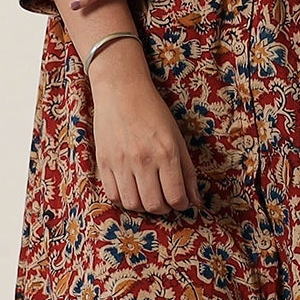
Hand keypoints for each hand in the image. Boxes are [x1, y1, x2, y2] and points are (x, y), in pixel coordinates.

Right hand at [88, 53, 202, 212]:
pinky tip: (131, 190)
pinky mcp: (104, 162)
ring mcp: (121, 162)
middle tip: (165, 200)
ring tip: (148, 196)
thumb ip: (187, 171)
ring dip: (143, 206)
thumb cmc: (153, 112)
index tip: (181, 202)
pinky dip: (124, 199)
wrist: (121, 91)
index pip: (175, 196)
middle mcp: (143, 159)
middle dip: (164, 208)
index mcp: (166, 152)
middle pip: (154, 204)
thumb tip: (195, 200)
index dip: (181, 205)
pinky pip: (113, 195)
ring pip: (133, 204)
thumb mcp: (177, 138)